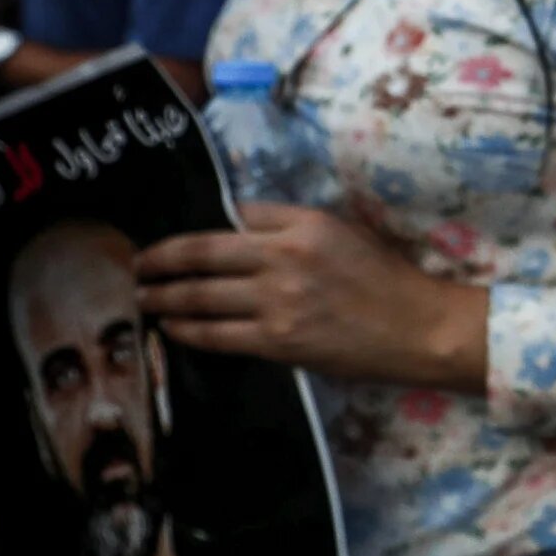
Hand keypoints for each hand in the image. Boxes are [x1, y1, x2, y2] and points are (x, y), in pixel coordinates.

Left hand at [134, 203, 487, 386]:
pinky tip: (171, 326)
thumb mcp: (345, 233)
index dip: (203, 227)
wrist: (418, 328)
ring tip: (143, 296)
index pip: (238, 215)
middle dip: (160, 261)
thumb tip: (241, 223)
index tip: (175, 239)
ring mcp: (278, 301)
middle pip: (202, 254)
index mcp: (304, 225)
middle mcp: (285, 258)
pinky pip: (217, 335)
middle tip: (137, 266)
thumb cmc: (387, 280)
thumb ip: (293, 225)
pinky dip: (187, 330)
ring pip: (200, 296)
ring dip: (163, 296)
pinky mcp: (278, 341)